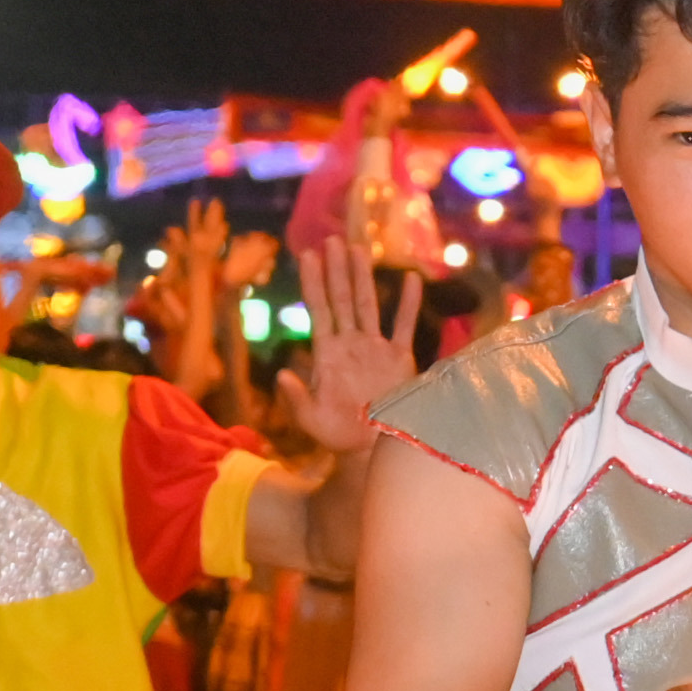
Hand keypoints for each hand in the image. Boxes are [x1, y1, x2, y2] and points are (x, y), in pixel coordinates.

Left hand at [299, 232, 420, 443]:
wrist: (371, 450)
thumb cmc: (338, 437)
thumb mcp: (311, 421)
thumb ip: (296, 399)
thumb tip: (281, 374)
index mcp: (326, 354)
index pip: (317, 309)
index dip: (312, 282)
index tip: (307, 255)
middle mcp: (350, 343)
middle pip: (341, 298)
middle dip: (336, 269)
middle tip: (332, 240)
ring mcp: (374, 348)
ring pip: (369, 304)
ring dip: (364, 277)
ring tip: (360, 248)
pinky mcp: (399, 358)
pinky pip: (404, 325)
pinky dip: (407, 303)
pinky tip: (410, 279)